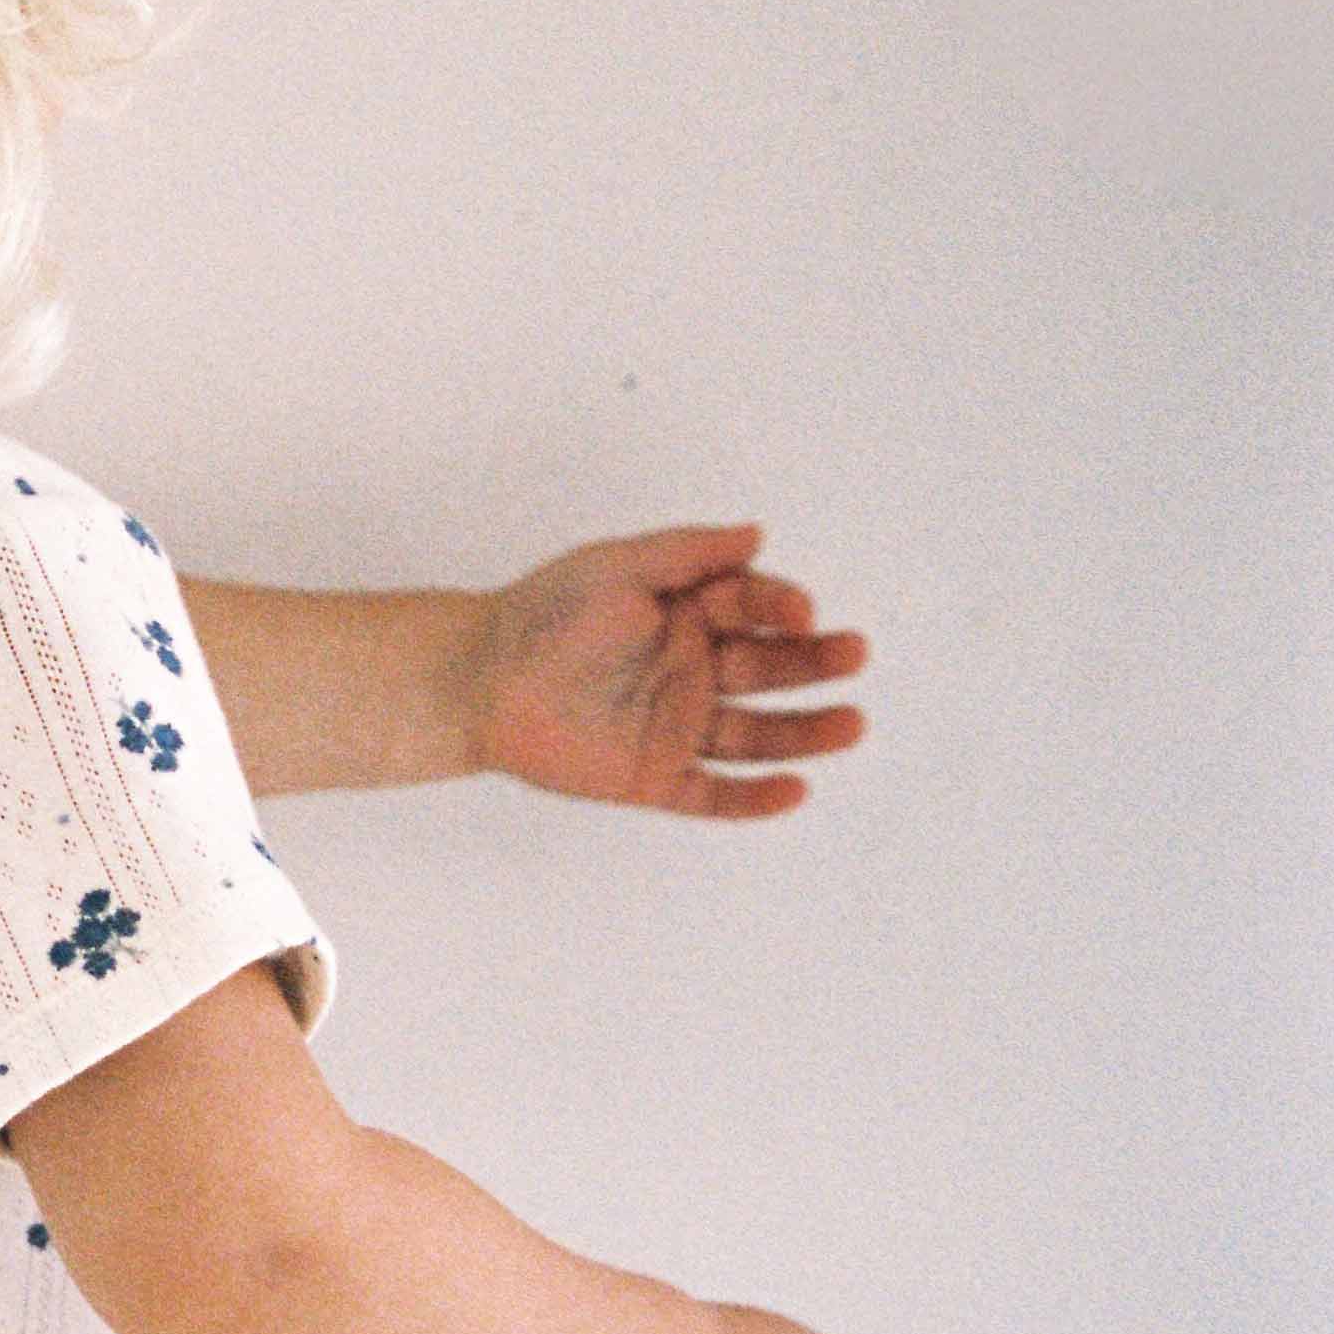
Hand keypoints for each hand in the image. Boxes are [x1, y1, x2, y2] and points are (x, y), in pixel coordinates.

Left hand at [465, 522, 865, 815]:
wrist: (479, 678)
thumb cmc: (543, 613)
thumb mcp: (618, 566)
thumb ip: (688, 551)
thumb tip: (757, 534)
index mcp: (688, 617)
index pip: (753, 610)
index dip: (781, 609)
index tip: (803, 611)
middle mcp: (692, 671)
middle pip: (769, 671)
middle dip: (814, 664)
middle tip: (854, 654)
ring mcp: (677, 726)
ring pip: (756, 736)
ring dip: (806, 733)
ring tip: (853, 723)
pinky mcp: (654, 777)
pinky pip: (713, 794)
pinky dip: (754, 799)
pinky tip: (796, 790)